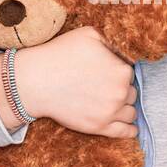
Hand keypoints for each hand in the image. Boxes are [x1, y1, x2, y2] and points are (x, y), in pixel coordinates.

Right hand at [0, 27, 138, 138]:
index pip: (128, 73)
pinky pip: (124, 132)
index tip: (106, 72)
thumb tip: (121, 50)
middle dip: (121, 90)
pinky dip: (129, 129)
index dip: (117, 72)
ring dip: (124, 108)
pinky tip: (131, 127)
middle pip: (131, 93)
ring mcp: (110, 112)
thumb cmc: (59, 55)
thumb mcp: (89, 34)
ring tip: (115, 105)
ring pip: (130, 112)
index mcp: (121, 70)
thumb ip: (111, 41)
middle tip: (106, 87)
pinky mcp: (99, 127)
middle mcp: (120, 92)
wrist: (35, 81)